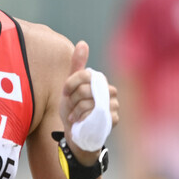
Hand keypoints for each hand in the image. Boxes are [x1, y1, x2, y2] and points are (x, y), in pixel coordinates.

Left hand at [59, 40, 118, 164]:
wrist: (77, 135)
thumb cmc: (74, 109)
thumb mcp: (71, 87)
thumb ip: (77, 66)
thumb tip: (83, 43)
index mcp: (101, 81)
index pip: (85, 74)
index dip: (71, 84)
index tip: (65, 93)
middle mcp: (110, 91)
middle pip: (85, 89)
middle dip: (72, 100)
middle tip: (71, 108)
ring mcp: (114, 106)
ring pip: (87, 102)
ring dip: (75, 111)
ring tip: (75, 117)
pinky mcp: (113, 119)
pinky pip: (93, 115)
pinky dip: (82, 120)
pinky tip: (81, 123)